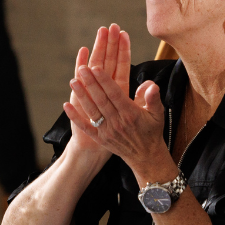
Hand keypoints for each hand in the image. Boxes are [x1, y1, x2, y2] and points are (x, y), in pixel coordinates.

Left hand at [67, 37, 168, 179]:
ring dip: (82, 96)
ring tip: (73, 81)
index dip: (105, 81)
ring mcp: (107, 131)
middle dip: (91, 83)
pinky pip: (86, 127)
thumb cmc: (151, 131)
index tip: (96, 68)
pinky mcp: (100, 138)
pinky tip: (66, 105)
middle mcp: (117, 122)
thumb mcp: (158, 114)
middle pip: (101, 99)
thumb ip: (154, 99)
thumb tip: (153, 85)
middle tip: (81, 68)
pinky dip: (75, 117)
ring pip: (92, 111)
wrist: (145, 156)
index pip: (115, 94)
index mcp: (130, 113)